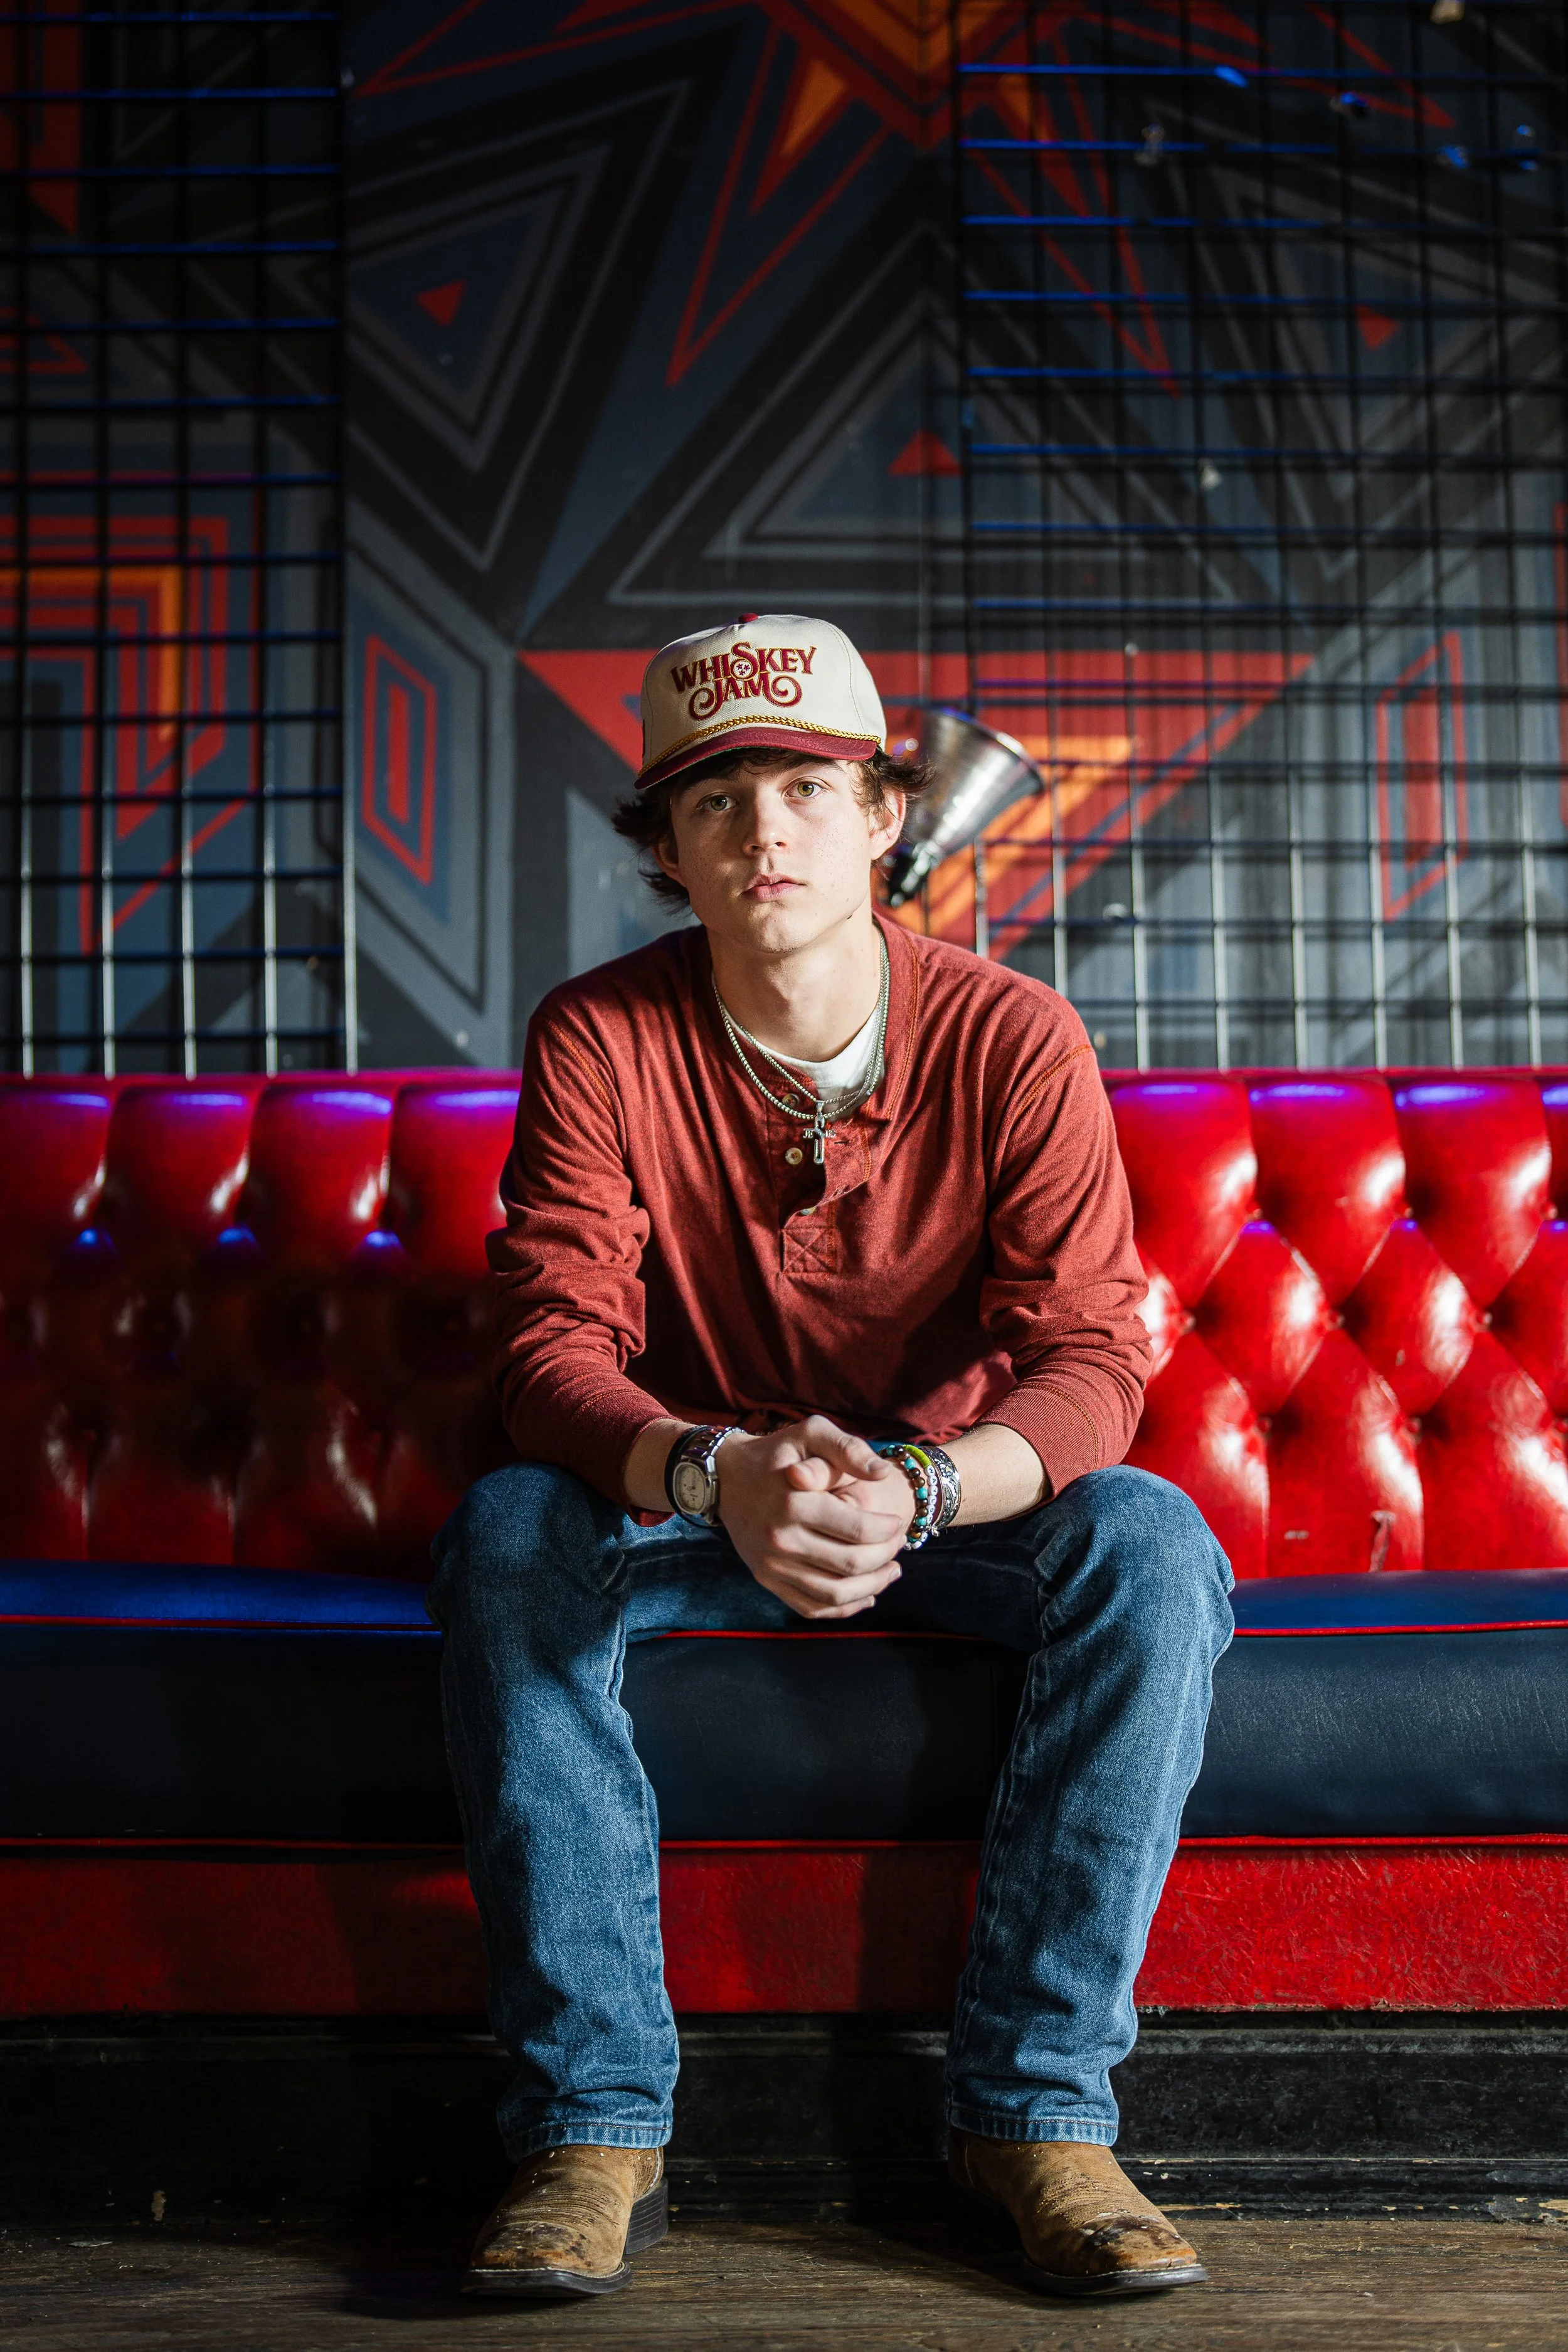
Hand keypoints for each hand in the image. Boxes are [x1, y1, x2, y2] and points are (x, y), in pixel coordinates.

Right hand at [717, 1414, 914, 1620]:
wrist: (724, 1477)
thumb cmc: (776, 1453)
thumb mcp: (811, 1433)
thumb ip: (849, 1449)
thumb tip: (883, 1474)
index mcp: (796, 1502)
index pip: (858, 1530)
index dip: (888, 1531)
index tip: (898, 1523)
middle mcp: (781, 1538)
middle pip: (850, 1564)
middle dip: (886, 1557)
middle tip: (899, 1543)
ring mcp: (772, 1564)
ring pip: (834, 1593)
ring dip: (873, 1586)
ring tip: (892, 1571)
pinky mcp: (767, 1579)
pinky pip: (811, 1607)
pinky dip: (844, 1608)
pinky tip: (867, 1595)